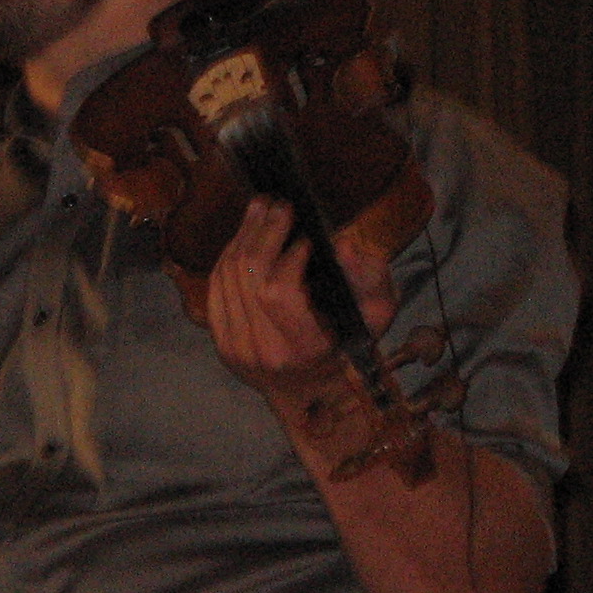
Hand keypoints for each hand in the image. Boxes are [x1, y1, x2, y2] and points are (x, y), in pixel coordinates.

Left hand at [206, 197, 397, 406]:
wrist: (310, 386)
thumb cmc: (346, 344)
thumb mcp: (376, 314)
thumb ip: (370, 278)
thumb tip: (342, 245)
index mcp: (302, 349)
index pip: (279, 292)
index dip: (289, 256)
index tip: (307, 236)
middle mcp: (263, 351)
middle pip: (249, 276)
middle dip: (264, 233)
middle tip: (279, 206)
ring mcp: (235, 346)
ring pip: (228, 275)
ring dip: (245, 235)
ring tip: (262, 209)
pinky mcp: (219, 338)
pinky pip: (216, 285)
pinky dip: (229, 253)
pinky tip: (246, 233)